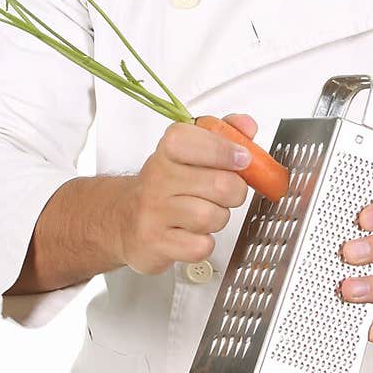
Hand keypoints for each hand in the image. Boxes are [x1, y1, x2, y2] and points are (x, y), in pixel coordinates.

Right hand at [116, 113, 256, 273]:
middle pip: (220, 184)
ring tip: (207, 213)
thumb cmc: (165, 185)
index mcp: (168, 150)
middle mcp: (158, 178)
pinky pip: (200, 246)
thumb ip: (223, 134)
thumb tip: (247, 125)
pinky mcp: (155, 242)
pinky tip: (193, 234)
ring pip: (211, 217)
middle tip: (228, 192)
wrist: (125, 220)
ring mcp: (154, 212)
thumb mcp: (190, 152)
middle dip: (235, 191)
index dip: (226, 150)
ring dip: (219, 218)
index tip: (241, 158)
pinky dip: (205, 243)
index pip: (198, 142)